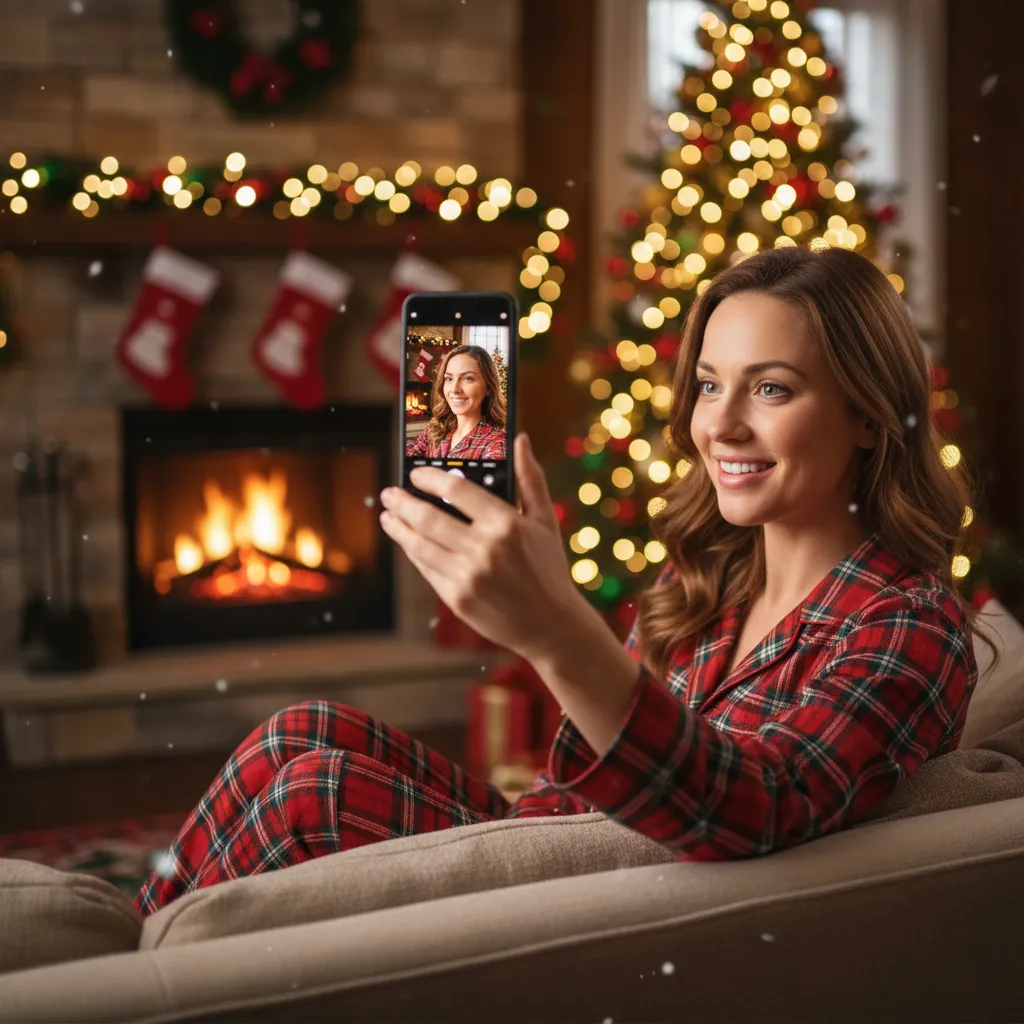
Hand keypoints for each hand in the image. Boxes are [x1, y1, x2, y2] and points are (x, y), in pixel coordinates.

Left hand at [378, 433, 581, 660]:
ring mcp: (468, 576)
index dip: (430, 479)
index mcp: (506, 524)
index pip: (457, 490)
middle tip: (390, 494)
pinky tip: (407, 542)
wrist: (550, 624)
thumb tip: (521, 440)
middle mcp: (485, 549)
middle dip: (402, 503)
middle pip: (429, 518)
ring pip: (420, 545)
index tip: (416, 474)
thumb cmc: (547, 568)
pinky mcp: (458, 599)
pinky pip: (426, 569)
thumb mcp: (544, 520)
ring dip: (398, 527)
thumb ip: (530, 478)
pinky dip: (413, 552)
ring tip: (388, 516)